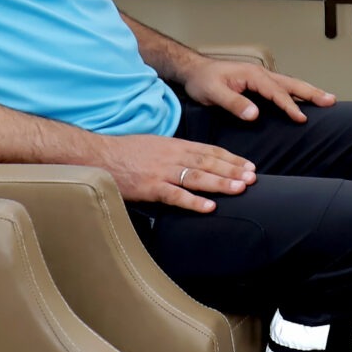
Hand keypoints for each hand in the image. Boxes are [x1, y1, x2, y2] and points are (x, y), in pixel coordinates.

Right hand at [101, 134, 255, 212]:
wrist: (99, 155)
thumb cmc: (126, 151)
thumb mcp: (156, 145)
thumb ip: (177, 152)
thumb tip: (196, 160)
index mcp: (175, 145)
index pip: (210, 151)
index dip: (231, 158)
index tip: (249, 165)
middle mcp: (172, 156)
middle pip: (208, 163)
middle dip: (232, 170)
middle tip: (253, 178)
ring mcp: (161, 172)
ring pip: (196, 177)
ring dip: (220, 183)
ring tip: (240, 189)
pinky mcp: (149, 187)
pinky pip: (175, 195)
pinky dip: (193, 201)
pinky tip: (209, 206)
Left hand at [179, 57, 335, 124]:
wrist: (194, 70)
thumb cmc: (202, 81)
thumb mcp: (213, 93)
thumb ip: (234, 103)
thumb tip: (255, 114)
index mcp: (253, 75)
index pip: (276, 92)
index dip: (289, 105)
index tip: (302, 118)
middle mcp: (261, 74)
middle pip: (291, 84)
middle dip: (312, 92)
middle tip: (331, 100)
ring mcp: (261, 78)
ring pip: (289, 84)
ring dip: (308, 91)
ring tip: (327, 99)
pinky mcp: (259, 83)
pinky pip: (282, 88)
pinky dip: (297, 93)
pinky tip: (304, 99)